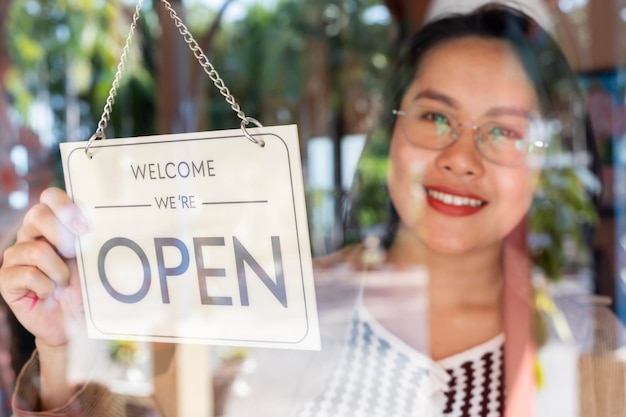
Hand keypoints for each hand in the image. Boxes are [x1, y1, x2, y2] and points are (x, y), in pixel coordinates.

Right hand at [0, 187, 87, 348]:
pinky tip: (48, 293)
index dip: (65, 207)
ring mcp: (16, 256)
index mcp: (53, 224)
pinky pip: (26, 274)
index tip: (84, 229)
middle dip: (62, 235)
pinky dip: (45, 286)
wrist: (73, 321)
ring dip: (58, 270)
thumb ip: (91, 238)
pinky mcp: (7, 279)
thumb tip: (102, 222)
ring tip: (63, 282)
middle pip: (36, 214)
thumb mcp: (92, 259)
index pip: (50, 197)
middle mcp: (31, 236)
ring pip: (35, 250)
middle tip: (75, 255)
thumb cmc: (85, 286)